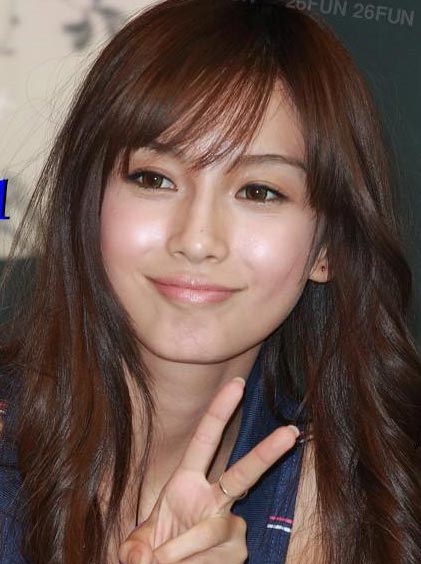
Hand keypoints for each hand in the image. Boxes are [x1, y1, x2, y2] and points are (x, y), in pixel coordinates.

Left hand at [118, 376, 299, 562]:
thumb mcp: (138, 548)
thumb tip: (144, 560)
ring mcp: (231, 525)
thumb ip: (135, 551)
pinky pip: (215, 559)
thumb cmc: (156, 553)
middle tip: (290, 432)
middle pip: (243, 473)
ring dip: (182, 551)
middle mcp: (214, 499)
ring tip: (164, 562)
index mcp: (187, 482)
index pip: (204, 442)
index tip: (237, 384)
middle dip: (266, 452)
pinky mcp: (238, 550)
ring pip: (213, 531)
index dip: (219, 413)